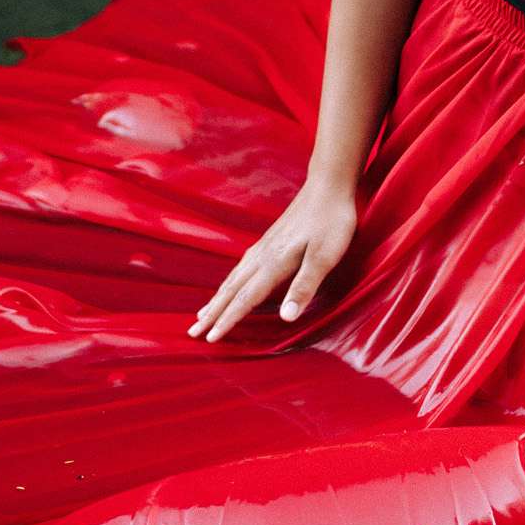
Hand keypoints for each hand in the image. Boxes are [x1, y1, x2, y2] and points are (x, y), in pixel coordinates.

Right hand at [187, 178, 358, 342]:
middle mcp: (263, 256)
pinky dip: (229, 283)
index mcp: (274, 263)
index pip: (245, 299)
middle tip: (193, 332)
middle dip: (212, 313)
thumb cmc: (331, 221)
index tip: (211, 338)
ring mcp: (264, 247)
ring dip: (217, 298)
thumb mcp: (325, 256)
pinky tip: (230, 285)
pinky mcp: (269, 241)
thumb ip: (304, 286)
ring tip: (203, 314)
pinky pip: (241, 268)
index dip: (228, 320)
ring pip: (233, 278)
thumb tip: (286, 317)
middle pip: (231, 290)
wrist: (329, 185)